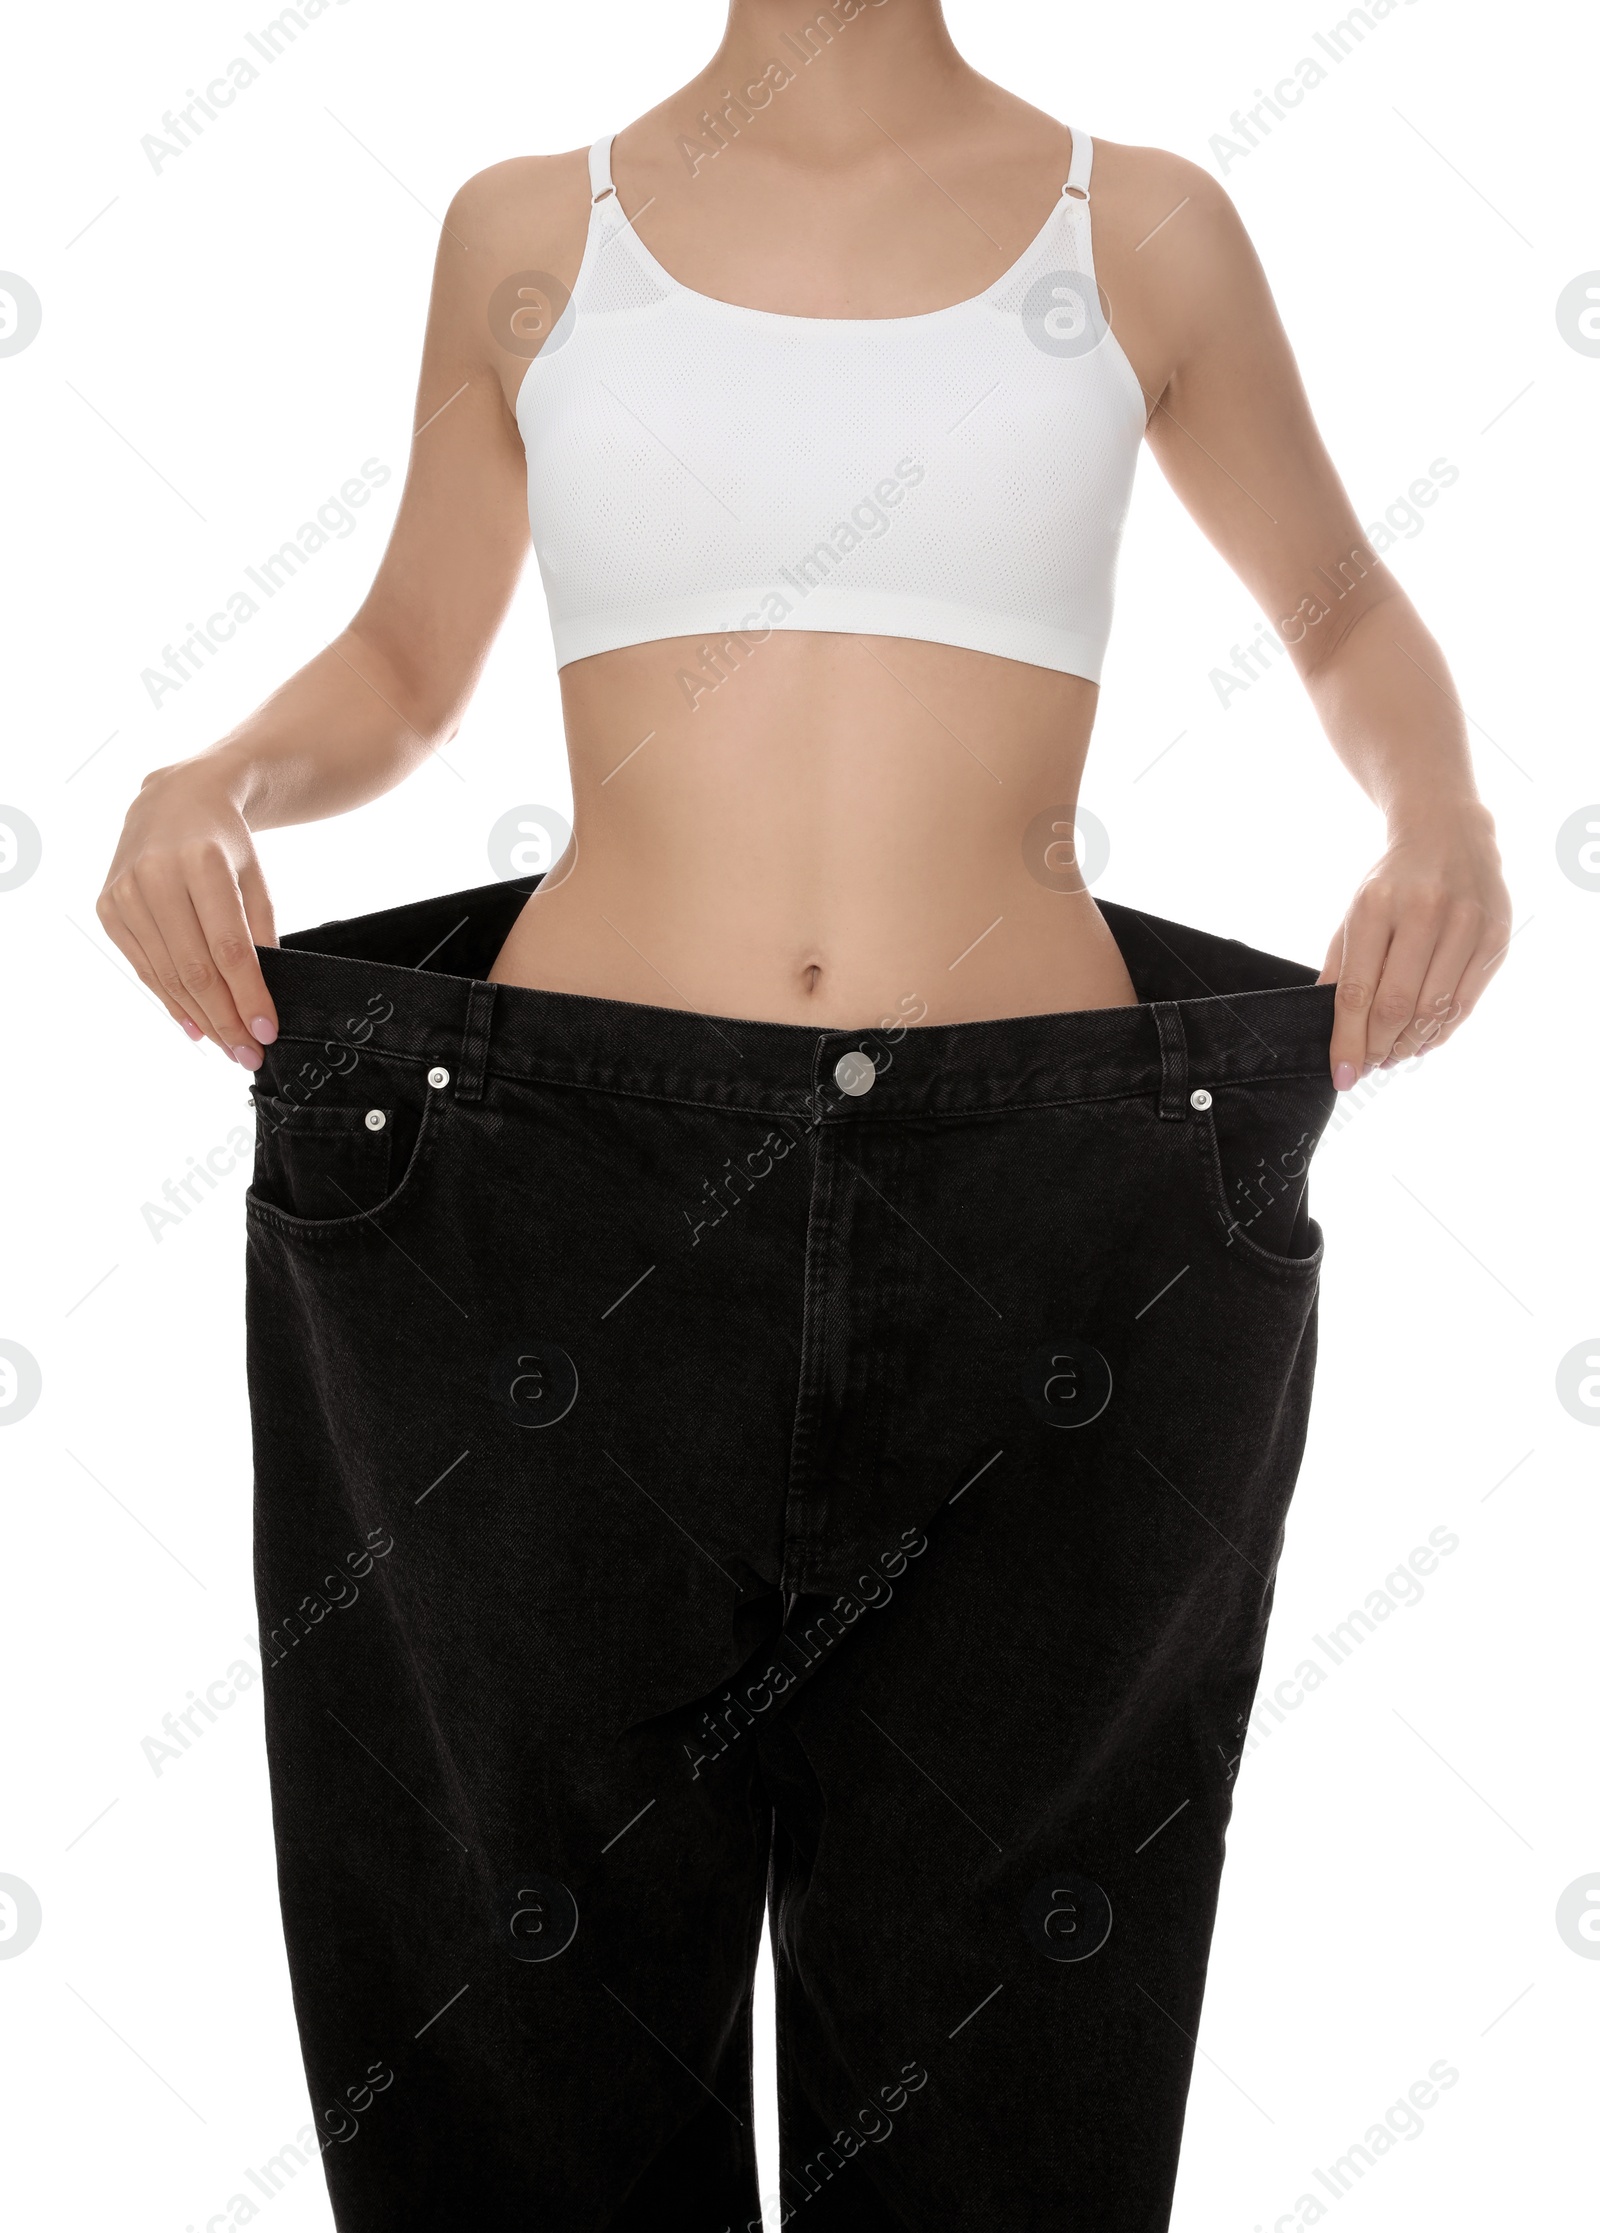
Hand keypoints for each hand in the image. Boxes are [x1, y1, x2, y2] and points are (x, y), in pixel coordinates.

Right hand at [97, 763, 278, 1068]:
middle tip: (249, 1055)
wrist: (173, 800)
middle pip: (196, 969)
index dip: (248, 996)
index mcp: (201, 863)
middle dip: (226, 1020)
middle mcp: (156, 877)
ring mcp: (125, 893)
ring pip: (168, 975)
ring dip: (201, 1019)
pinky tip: (196, 1026)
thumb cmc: (225, 844)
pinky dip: (171, 1002)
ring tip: (229, 1047)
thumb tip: (259, 1000)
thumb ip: (261, 933)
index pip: (228, 948)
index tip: (267, 1033)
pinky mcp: (108, 908)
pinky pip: (145, 968)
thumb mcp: (254, 878)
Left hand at [1319, 803, 1510, 1088]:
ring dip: (1410, 1045)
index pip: (1357, 992)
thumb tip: (1330, 1029)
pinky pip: (1465, 1002)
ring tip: (1393, 1055)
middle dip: (1378, 1047)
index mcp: (1376, 906)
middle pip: (1397, 1007)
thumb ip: (1340, 969)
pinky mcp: (1496, 936)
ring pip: (1435, 1010)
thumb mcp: (1353, 914)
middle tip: (1368, 1065)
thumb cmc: (1392, 881)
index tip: (1343, 1076)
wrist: (1447, 832)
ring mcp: (1466, 923)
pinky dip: (1441, 1031)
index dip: (1347, 1041)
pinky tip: (1422, 1040)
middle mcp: (1424, 912)